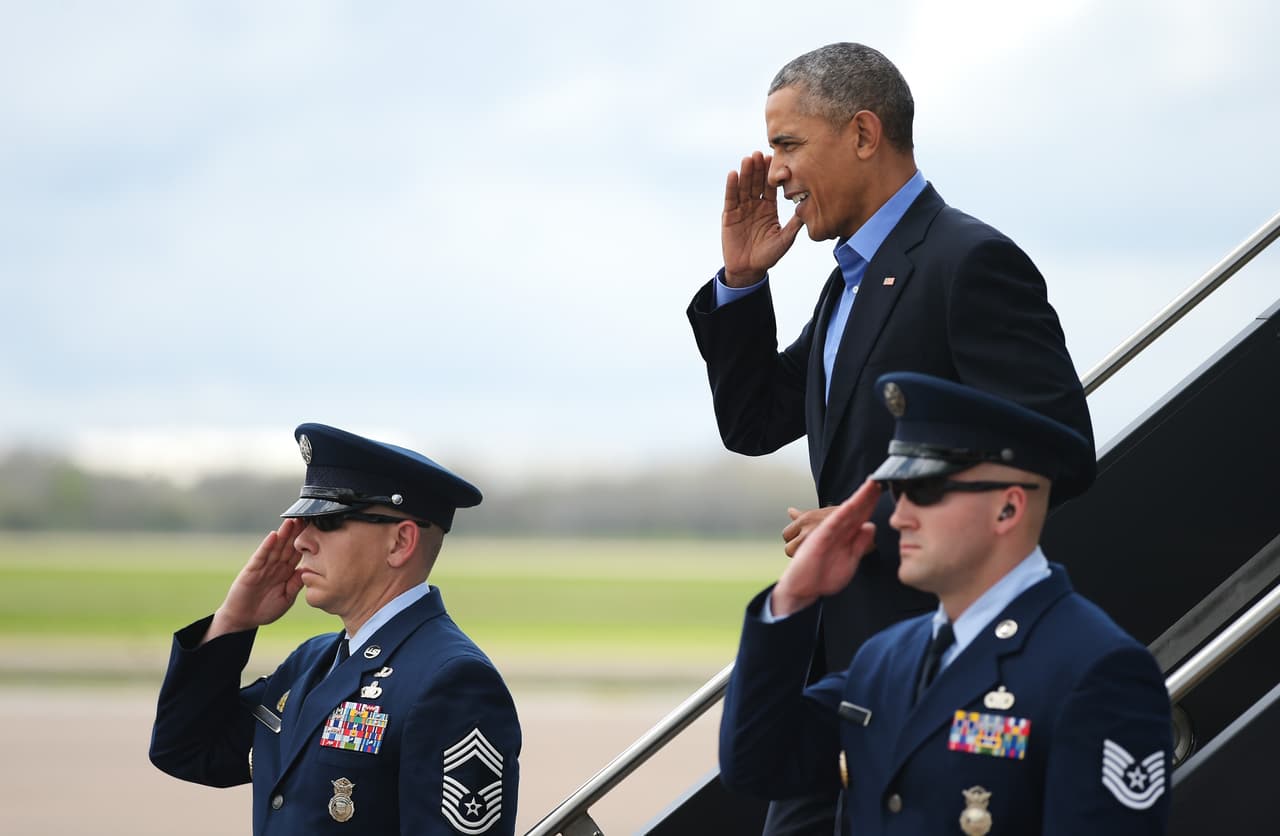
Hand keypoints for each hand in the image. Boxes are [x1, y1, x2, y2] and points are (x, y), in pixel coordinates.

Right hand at [204, 518, 305, 643]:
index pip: (297, 553)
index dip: (306, 541)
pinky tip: (273, 536)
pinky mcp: (251, 570)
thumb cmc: (265, 609)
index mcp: (286, 572)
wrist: (243, 620)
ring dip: (283, 534)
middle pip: (288, 545)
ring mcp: (263, 567)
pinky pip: (261, 557)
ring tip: (291, 520)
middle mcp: (275, 566)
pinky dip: (267, 546)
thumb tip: (310, 570)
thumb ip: (296, 584)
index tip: (316, 529)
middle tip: (306, 516)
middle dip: (296, 532)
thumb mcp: (287, 597)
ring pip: (275, 547)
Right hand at [721, 151, 802, 285]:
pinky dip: (731, 186)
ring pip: (743, 187)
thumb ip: (794, 224)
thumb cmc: (768, 256)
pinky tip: (733, 174)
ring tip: (748, 159)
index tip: (775, 161)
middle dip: (758, 168)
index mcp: (768, 208)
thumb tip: (809, 210)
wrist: (748, 269)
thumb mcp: (785, 239)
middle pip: (756, 183)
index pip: (771, 188)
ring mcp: (741, 209)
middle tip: (761, 153)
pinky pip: (731, 198)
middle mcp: (755, 205)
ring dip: (745, 173)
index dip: (772, 175)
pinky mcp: (729, 215)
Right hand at [771, 480, 880, 616]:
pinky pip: (833, 523)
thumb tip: (870, 526)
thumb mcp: (850, 560)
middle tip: (879, 481)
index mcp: (845, 535)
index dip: (871, 502)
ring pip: (846, 511)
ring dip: (859, 498)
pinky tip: (851, 505)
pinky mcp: (819, 537)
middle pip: (854, 508)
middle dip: (867, 494)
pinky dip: (842, 513)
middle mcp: (836, 529)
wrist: (804, 588)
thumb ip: (860, 543)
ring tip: (871, 487)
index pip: (861, 515)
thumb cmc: (822, 575)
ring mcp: (827, 531)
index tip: (882, 490)